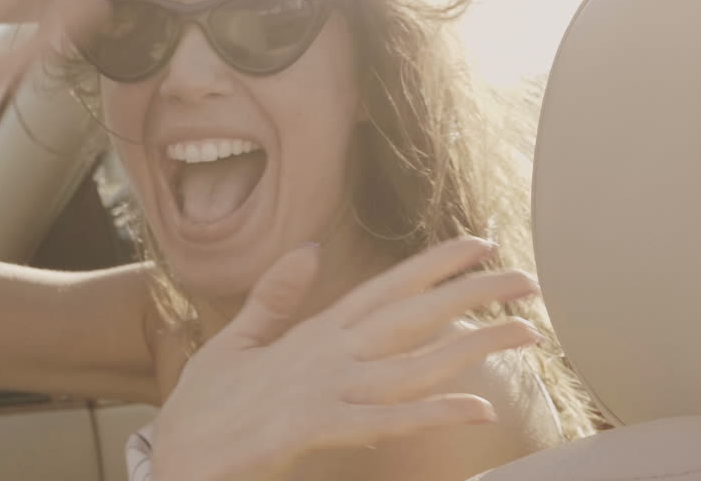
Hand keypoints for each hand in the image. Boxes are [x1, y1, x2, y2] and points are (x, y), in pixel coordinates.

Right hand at [149, 237, 541, 480]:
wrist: (174, 461)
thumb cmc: (204, 408)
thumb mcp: (235, 342)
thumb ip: (274, 297)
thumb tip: (305, 248)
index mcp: (310, 335)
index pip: (382, 289)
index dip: (432, 265)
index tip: (478, 243)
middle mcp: (324, 355)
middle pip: (409, 316)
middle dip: (470, 293)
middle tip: (526, 276)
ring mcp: (321, 390)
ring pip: (412, 363)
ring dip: (472, 346)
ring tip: (525, 332)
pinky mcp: (312, 428)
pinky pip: (387, 420)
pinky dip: (433, 413)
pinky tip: (477, 407)